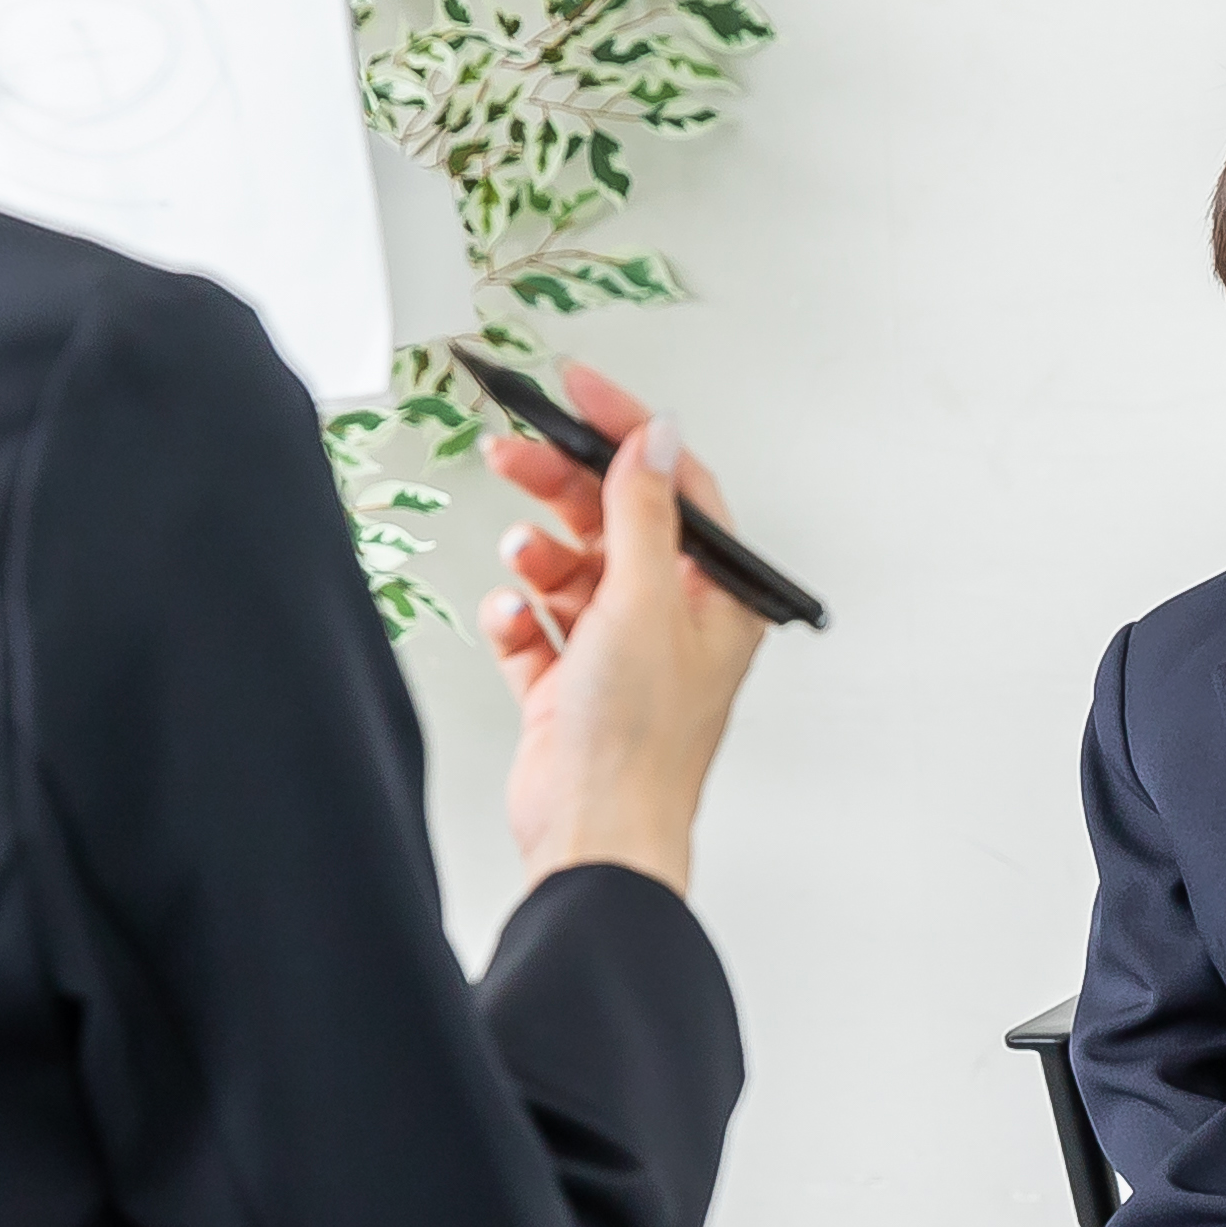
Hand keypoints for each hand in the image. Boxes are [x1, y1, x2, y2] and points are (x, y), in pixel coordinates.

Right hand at [487, 360, 770, 895]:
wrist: (593, 835)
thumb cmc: (638, 742)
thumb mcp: (642, 602)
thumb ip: (644, 512)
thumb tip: (655, 437)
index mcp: (714, 597)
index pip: (675, 487)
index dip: (627, 433)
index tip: (578, 391)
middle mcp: (670, 619)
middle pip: (614, 520)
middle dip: (562, 486)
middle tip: (513, 451)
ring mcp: (616, 652)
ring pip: (569, 569)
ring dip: (538, 556)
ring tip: (521, 560)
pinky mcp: (568, 685)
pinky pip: (534, 625)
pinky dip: (516, 616)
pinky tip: (511, 622)